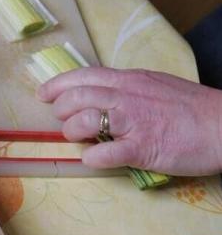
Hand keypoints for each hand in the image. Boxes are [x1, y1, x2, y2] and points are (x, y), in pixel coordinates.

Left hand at [37, 67, 221, 175]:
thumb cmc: (191, 108)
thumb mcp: (154, 86)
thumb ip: (126, 90)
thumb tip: (100, 98)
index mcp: (129, 80)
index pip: (83, 76)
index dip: (57, 85)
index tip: (42, 94)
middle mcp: (127, 96)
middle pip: (76, 97)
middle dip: (62, 111)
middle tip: (65, 123)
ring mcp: (134, 122)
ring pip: (85, 121)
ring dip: (74, 133)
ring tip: (81, 140)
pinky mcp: (143, 148)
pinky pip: (105, 154)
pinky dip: (93, 158)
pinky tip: (95, 159)